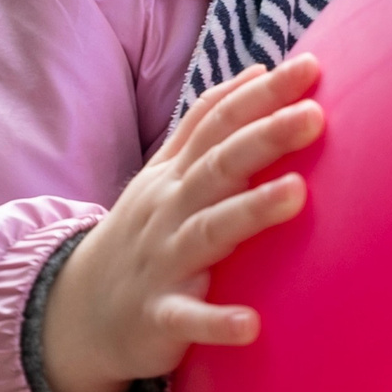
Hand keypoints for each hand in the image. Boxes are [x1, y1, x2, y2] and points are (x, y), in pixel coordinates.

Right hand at [42, 55, 323, 391]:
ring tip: (298, 193)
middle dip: (265, 137)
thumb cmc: (145, 234)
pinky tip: (251, 325)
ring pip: (208, 232)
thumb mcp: (165, 174)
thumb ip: (205, 126)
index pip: (219, 123)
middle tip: (314, 115)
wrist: (78, 313)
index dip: (261, 95)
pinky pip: (188, 320)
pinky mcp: (159, 317)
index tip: (310, 66)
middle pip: (218, 165)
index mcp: (176, 174)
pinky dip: (217, 322)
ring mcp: (163, 263)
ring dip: (251, 211)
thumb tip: (257, 72)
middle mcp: (170, 210)